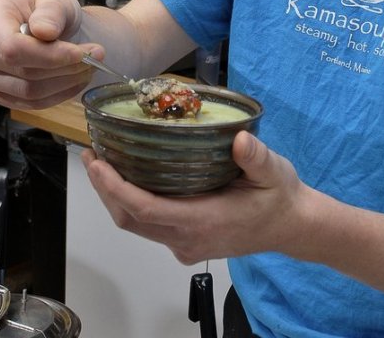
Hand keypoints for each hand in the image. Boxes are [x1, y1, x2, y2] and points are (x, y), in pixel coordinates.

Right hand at [0, 0, 100, 108]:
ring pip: (28, 91)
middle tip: (95, 56)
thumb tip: (45, 31)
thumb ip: (52, 11)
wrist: (50, 24)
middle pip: (22, 71)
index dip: (49, 55)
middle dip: (64, 67)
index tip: (82, 53)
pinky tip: (76, 79)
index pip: (12, 48)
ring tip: (89, 66)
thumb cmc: (48, 8)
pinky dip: (59, 94)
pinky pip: (30, 104)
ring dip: (65, 82)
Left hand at [82, 131, 309, 264]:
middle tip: (91, 154)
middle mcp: (187, 238)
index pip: (146, 209)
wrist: (292, 227)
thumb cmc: (280, 197)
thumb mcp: (274, 171)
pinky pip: (149, 226)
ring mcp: (185, 244)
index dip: (116, 188)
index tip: (99, 164)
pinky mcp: (186, 242)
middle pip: (130, 220)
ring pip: (136, 226)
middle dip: (104, 189)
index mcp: (204, 220)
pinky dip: (131, 202)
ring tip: (102, 162)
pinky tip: (130, 177)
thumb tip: (240, 139)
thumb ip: (256, 158)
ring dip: (114, 196)